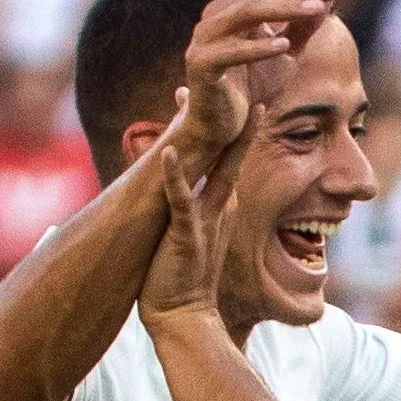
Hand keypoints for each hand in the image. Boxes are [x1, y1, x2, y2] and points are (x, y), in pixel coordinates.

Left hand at [143, 97, 230, 325]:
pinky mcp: (187, 236)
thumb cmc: (180, 282)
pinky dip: (174, 177)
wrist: (183, 319)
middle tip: (233, 81)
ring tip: (214, 106)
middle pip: (228, 154)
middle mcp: (217, 208)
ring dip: (213, 137)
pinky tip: (166, 151)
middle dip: (233, 118)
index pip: (227, 157)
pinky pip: (180, 201)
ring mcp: (204, 220)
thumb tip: (189, 192)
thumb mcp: (191, 236)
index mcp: (219, 206)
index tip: (224, 93)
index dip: (228, 124)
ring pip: (212, 170)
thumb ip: (191, 210)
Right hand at [170, 0, 338, 182]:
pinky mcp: (201, 64)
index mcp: (235, 6)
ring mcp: (206, 37)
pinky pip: (230, 52)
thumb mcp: (286, 55)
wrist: (222, 125)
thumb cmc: (252, 85)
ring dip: (285, 9)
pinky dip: (257, 48)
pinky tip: (283, 46)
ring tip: (317, 8)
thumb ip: (303, 28)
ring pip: (246, 12)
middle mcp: (218, 13)